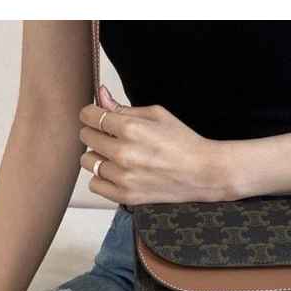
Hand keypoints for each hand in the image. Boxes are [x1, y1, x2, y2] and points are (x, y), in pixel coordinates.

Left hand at [78, 85, 235, 204]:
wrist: (204, 173)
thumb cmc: (184, 143)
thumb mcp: (157, 115)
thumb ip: (123, 107)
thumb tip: (101, 94)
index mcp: (131, 128)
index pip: (89, 115)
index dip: (93, 113)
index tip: (100, 117)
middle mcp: (124, 153)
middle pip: (85, 137)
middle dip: (97, 133)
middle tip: (113, 137)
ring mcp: (124, 177)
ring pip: (88, 161)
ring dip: (99, 156)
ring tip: (117, 156)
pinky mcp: (127, 196)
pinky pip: (95, 184)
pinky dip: (102, 178)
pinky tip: (117, 173)